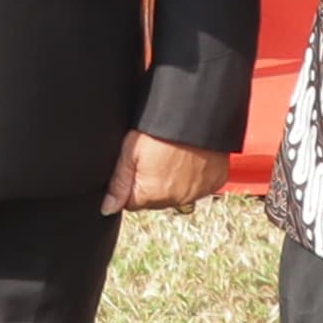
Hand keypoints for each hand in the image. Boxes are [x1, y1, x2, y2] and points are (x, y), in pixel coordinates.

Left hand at [101, 132, 230, 215]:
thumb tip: (108, 208)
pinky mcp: (215, 182)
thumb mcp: (130, 151)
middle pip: (155, 200)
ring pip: (177, 195)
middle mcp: (176, 199)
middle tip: (154, 156)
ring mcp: (198, 192)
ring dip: (172, 182)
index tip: (135, 164)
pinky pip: (199, 186)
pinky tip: (189, 159)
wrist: (196, 114)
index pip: (132, 203)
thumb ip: (118, 183)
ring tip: (171, 156)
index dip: (130, 183)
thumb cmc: (159, 128)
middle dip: (151, 184)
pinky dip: (193, 177)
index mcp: (152, 195)